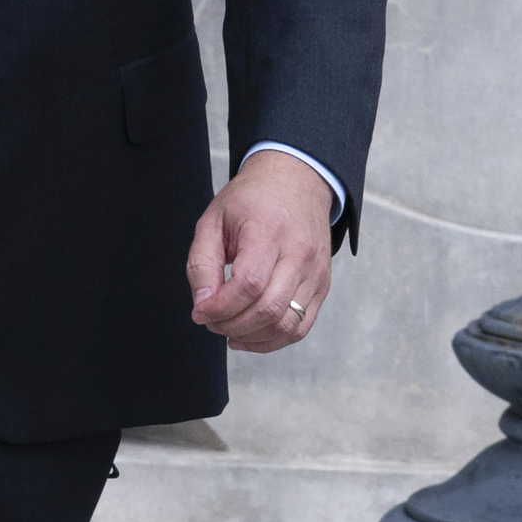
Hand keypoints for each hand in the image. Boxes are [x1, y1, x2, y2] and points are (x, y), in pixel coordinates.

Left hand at [188, 150, 336, 352]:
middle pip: (269, 309)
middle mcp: (300, 254)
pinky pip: (301, 327)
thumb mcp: (212, 219)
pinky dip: (273, 339)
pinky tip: (248, 335)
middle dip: (231, 325)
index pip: (249, 284)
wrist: (296, 182)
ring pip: (288, 325)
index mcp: (269, 231)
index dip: (220, 307)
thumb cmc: (249, 201)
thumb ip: (201, 262)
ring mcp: (316, 273)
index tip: (199, 312)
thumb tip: (202, 304)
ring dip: (252, 337)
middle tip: (209, 321)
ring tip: (226, 329)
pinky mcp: (323, 286)